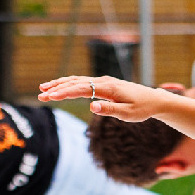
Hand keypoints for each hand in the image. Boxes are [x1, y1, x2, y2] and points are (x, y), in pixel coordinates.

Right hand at [37, 75, 166, 121]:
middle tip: (41, 95)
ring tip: (44, 90)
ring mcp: (103, 81)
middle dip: (57, 88)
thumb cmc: (142, 109)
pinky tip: (61, 88)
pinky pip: (83, 82)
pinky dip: (70, 84)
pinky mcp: (104, 84)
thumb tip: (91, 106)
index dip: (65, 92)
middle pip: (76, 82)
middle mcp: (104, 81)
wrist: (154, 100)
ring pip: (78, 80)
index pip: (82, 88)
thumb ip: (109, 110)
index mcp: (108, 88)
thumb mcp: (128, 114)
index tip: (50, 96)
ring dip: (60, 84)